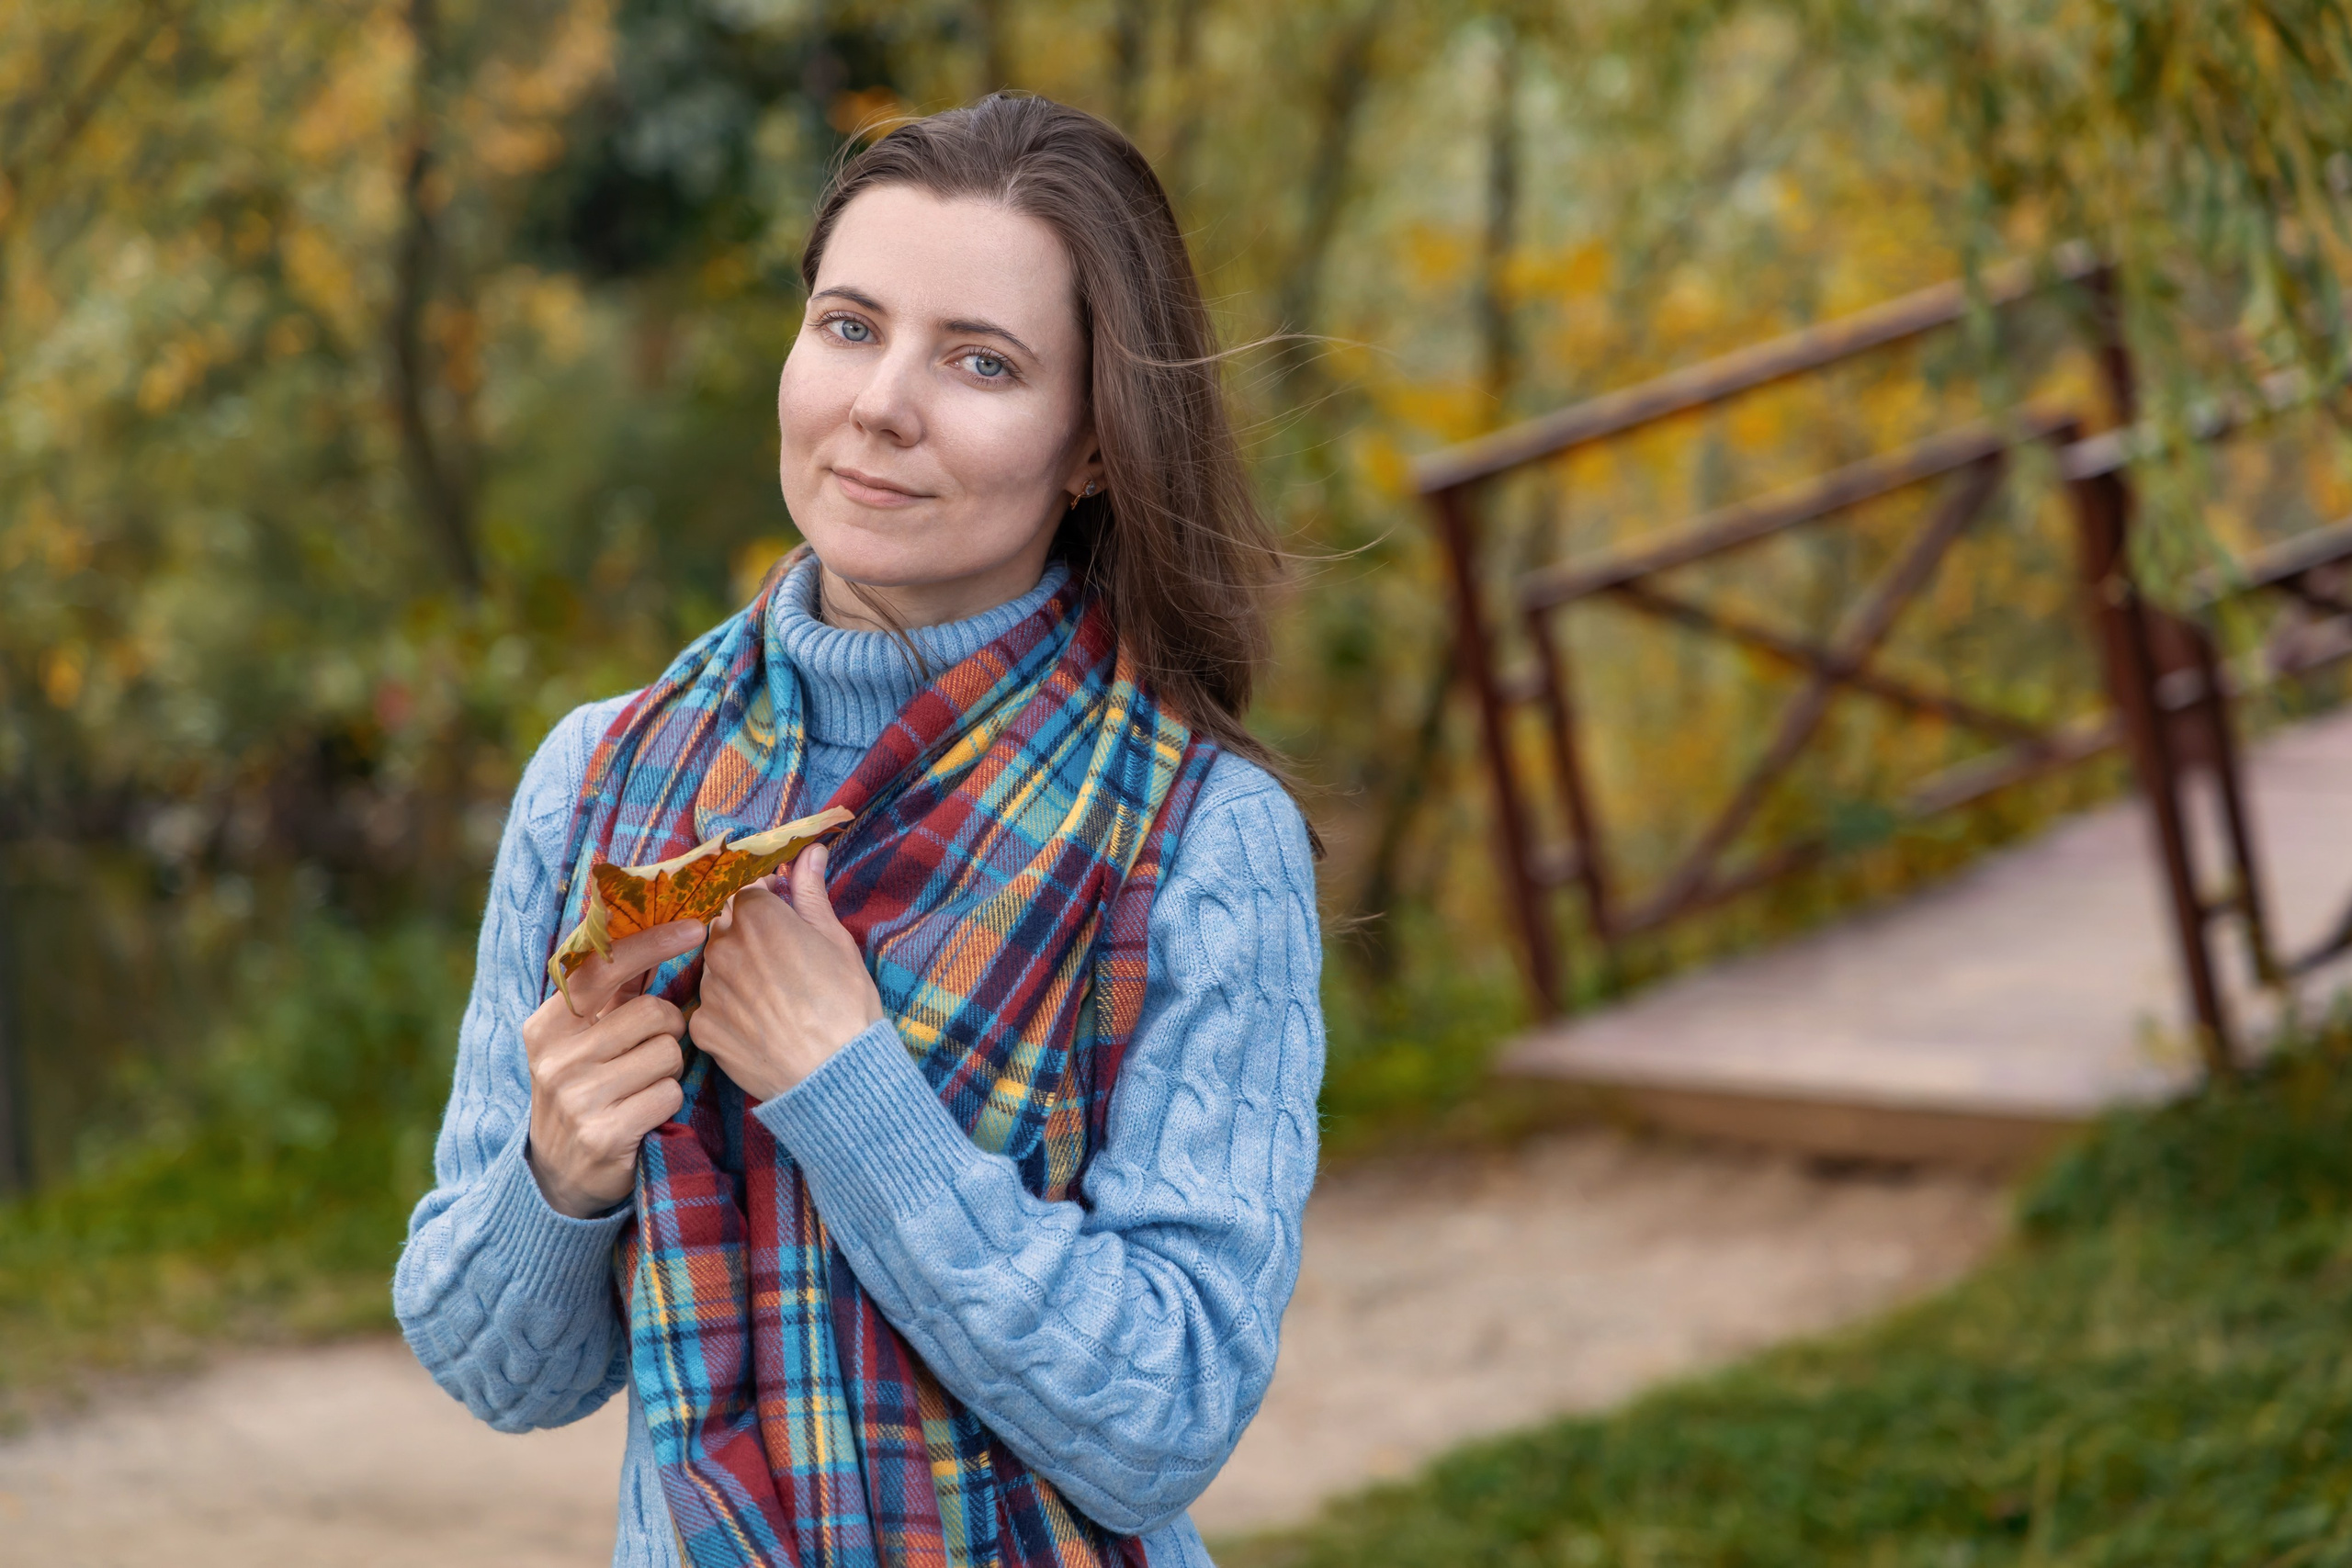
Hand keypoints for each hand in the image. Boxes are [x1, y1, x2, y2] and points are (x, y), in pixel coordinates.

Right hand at [522, 919, 703, 1218]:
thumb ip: (614, 991)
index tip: (695, 927)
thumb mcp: (582, 1039)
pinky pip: (670, 1094)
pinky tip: (644, 1113)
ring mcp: (577, 1098)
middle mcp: (556, 1059)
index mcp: (547, 1026)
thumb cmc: (584, 1088)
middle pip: (653, 1013)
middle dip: (668, 1028)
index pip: (604, 968)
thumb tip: (659, 926)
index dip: (653, 943)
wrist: (558, 1175)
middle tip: (651, 1048)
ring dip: (670, 1069)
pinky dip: (669, 1101)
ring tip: (642, 1084)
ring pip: (668, 1054)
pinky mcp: (604, 1134)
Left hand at [694, 842, 883, 1102]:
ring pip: (717, 968)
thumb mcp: (837, 942)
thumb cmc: (845, 1005)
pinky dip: (731, 1013)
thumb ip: (811, 894)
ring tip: (776, 1001)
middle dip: (751, 939)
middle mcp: (723, 947)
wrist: (834, 1075)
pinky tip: (761, 1026)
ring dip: (738, 974)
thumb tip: (810, 851)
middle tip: (785, 967)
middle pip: (727, 929)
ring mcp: (709, 988)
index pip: (748, 895)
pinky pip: (711, 1008)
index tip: (787, 923)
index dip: (769, 906)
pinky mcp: (703, 1026)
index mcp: (758, 917)